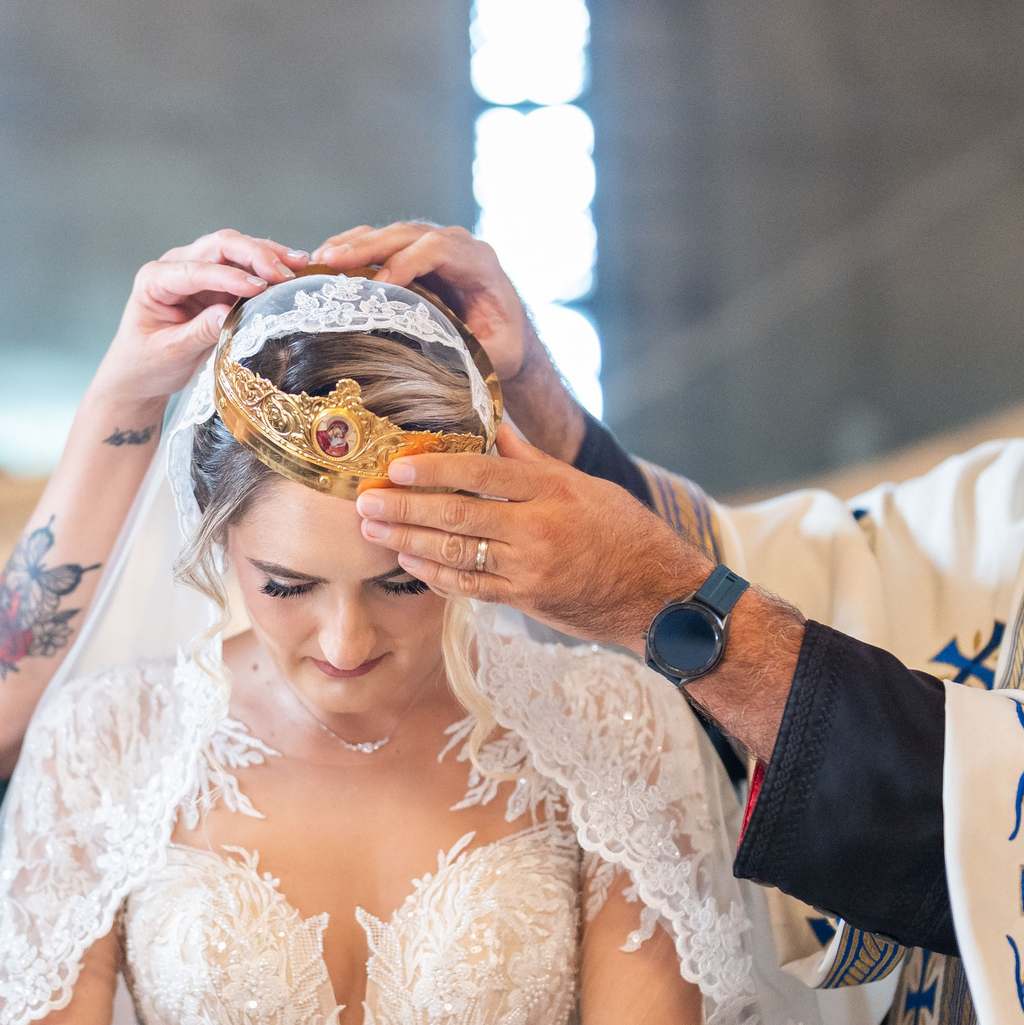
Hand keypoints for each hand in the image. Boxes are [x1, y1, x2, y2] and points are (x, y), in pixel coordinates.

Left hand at [90, 230, 304, 410]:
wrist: (139, 376)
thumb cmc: (146, 365)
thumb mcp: (170, 353)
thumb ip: (199, 331)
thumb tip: (229, 314)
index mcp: (155, 280)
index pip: (197, 270)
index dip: (229, 276)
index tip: (259, 287)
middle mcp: (175, 266)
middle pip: (219, 246)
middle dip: (254, 255)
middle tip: (284, 273)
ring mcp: (197, 271)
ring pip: (235, 250)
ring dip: (267, 255)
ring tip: (298, 265)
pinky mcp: (215, 283)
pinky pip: (244, 268)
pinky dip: (267, 268)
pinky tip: (291, 270)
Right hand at [311, 222, 585, 459]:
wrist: (508, 334)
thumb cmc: (505, 346)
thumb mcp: (498, 354)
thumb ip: (474, 351)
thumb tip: (437, 358)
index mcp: (480, 264)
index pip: (439, 249)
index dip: (406, 263)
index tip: (377, 287)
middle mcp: (457, 246)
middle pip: (408, 234)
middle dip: (368, 248)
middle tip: (330, 262)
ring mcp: (434, 246)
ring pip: (390, 235)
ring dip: (353, 246)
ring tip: (319, 261)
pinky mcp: (414, 255)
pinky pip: (382, 245)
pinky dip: (353, 251)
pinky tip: (325, 263)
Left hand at [354, 423, 705, 650]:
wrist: (658, 595)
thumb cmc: (624, 532)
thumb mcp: (583, 485)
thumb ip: (532, 459)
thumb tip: (495, 424)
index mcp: (552, 490)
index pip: (481, 473)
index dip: (434, 469)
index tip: (396, 467)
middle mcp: (538, 528)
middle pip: (457, 515)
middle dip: (404, 508)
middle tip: (365, 502)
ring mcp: (529, 569)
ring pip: (455, 555)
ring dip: (408, 542)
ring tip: (373, 532)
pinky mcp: (526, 600)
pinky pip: (470, 588)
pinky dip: (435, 575)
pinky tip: (409, 562)